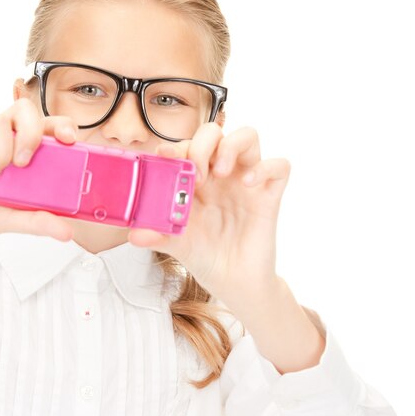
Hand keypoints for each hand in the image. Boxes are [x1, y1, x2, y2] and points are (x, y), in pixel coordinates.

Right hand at [0, 98, 77, 242]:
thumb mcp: (15, 218)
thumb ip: (39, 221)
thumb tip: (67, 232)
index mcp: (31, 149)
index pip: (52, 126)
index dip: (63, 125)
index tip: (69, 140)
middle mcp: (10, 135)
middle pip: (26, 111)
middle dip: (29, 134)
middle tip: (23, 163)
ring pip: (0, 123)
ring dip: (0, 153)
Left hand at [127, 123, 290, 308]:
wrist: (233, 283)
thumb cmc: (206, 257)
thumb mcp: (178, 245)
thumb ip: (158, 235)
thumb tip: (135, 234)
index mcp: (196, 180)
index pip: (187, 145)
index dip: (177, 145)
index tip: (166, 156)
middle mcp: (221, 175)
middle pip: (216, 132)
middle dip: (203, 144)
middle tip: (197, 173)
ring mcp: (246, 182)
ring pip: (248, 136)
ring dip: (232, 145)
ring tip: (221, 171)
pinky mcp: (269, 195)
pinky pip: (280, 166)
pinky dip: (266, 167)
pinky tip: (248, 184)